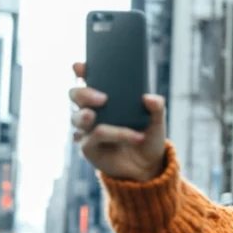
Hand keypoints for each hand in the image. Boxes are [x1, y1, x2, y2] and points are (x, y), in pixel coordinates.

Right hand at [70, 62, 166, 181]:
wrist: (148, 166)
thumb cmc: (148, 137)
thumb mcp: (157, 121)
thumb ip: (157, 107)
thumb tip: (148, 98)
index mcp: (104, 98)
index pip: (87, 79)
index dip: (81, 71)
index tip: (80, 66)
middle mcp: (92, 111)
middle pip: (75, 96)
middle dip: (83, 93)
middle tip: (102, 97)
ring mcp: (87, 130)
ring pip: (79, 117)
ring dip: (86, 115)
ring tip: (93, 116)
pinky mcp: (89, 148)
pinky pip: (95, 137)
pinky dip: (116, 134)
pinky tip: (133, 136)